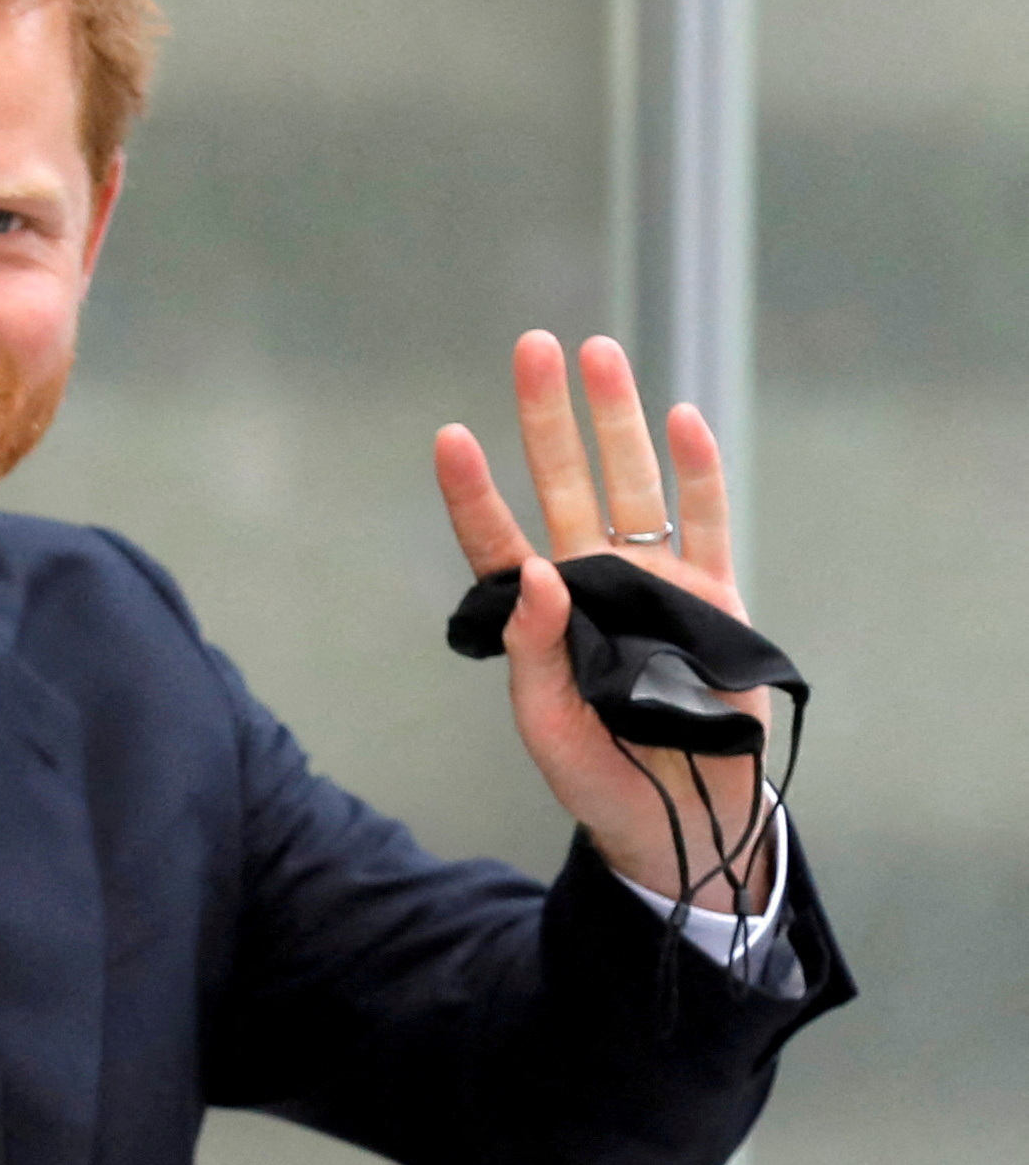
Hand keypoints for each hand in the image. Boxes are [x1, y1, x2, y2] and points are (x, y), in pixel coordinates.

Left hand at [433, 330, 774, 911]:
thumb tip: (534, 569)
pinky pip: (705, 521)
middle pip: (565, 484)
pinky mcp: (715, 597)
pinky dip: (698, 470)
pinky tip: (682, 416)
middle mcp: (593, 584)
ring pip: (632, 485)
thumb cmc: (599, 776)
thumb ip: (533, 651)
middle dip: (549, 417)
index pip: (496, 542)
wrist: (679, 818)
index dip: (473, 492)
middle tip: (534, 346)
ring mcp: (656, 583)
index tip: (450, 435)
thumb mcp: (548, 725)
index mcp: (539, 616)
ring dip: (617, 420)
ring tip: (599, 353)